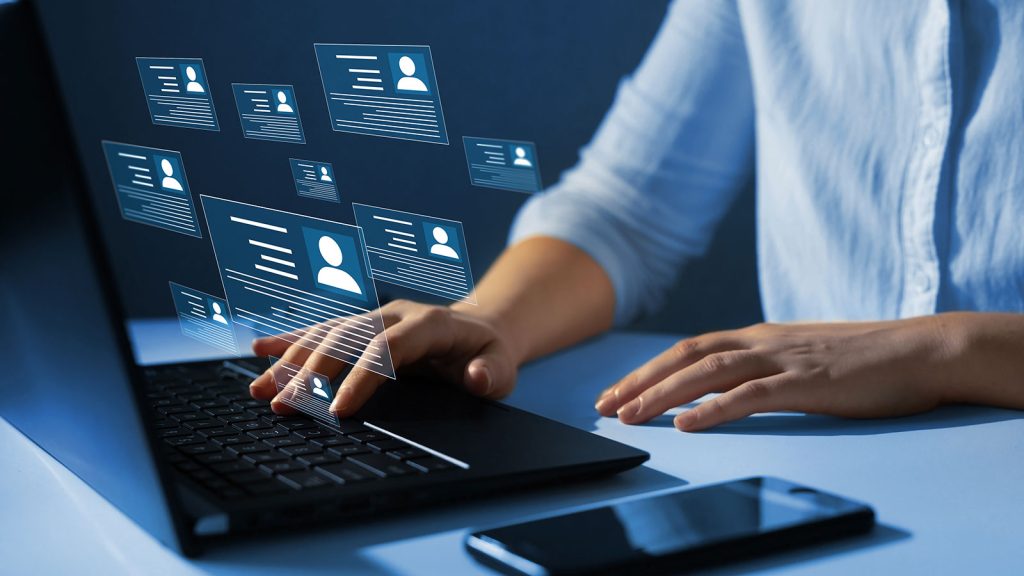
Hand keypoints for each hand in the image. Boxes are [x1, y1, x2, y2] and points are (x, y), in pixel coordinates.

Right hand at [248, 300, 518, 416]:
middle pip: (347, 339)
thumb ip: (492, 373)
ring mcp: (377, 317)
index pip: (388, 349)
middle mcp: (396, 314)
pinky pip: (323, 330)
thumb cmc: (490, 354)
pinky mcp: (364, 326)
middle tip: (283, 405)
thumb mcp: (503, 367)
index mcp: (429, 323)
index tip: (338, 409)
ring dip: (292, 361)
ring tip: (260, 389)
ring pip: (328, 334)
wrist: (482, 329)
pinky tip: (261, 351)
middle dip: (313, 372)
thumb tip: (477, 378)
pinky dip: (292, 340)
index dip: (361, 377)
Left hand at [594, 318, 953, 430]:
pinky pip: (751, 395)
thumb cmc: (864, 359)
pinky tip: (688, 424)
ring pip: (708, 373)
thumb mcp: (802, 357)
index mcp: (759, 337)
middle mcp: (762, 342)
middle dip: (640, 380)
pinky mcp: (807, 382)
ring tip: (630, 415)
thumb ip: (764, 366)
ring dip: (663, 394)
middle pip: (686, 356)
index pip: (690, 349)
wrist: (922, 350)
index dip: (649, 370)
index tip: (616, 391)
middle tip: (605, 405)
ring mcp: (784, 359)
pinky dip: (713, 409)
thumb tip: (728, 385)